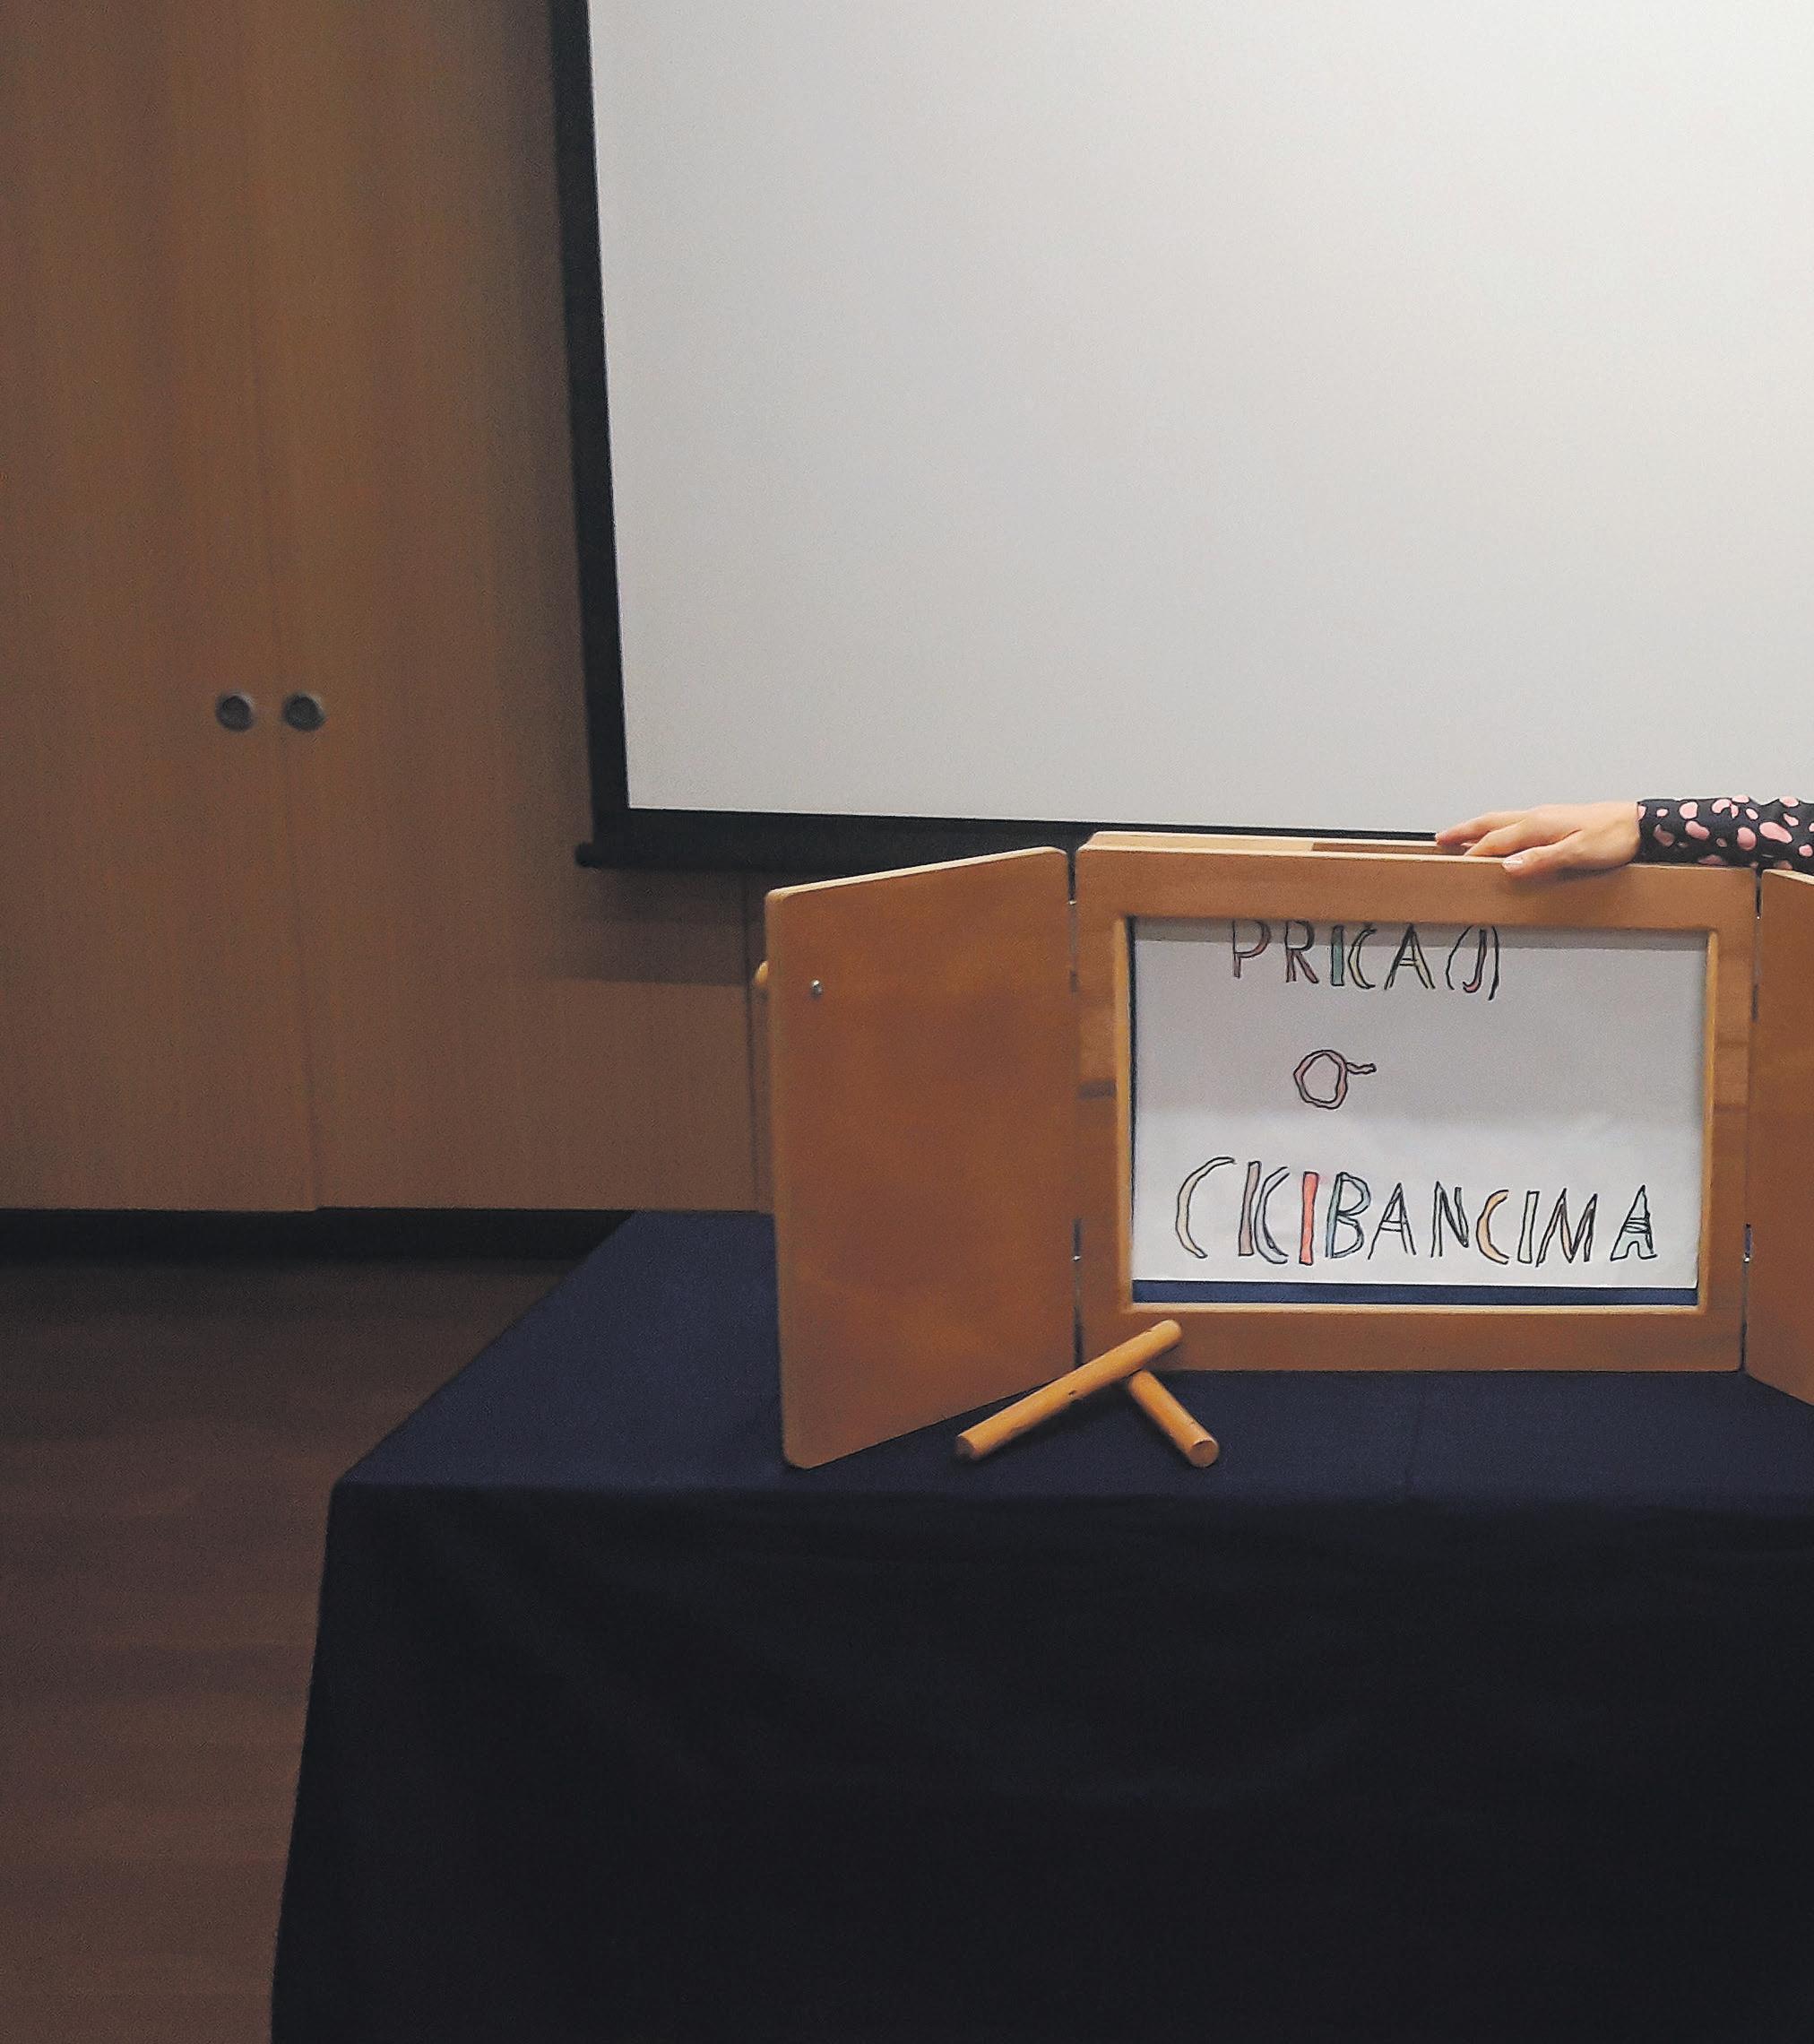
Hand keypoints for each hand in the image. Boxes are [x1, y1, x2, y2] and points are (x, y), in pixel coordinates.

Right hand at [1434, 801, 1640, 878]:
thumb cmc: (1614, 837)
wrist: (1642, 824)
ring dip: (1480, 828)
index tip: (1455, 865)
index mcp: (1538, 825)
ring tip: (1464, 836)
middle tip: (1442, 838)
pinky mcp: (1558, 820)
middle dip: (1465, 831)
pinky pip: (1518, 822)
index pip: (1496, 842)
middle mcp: (1538, 817)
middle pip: (1492, 823)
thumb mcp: (1577, 853)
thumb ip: (1540, 860)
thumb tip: (1508, 867)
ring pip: (1504, 820)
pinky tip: (1505, 836)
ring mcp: (1547, 816)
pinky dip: (1501, 829)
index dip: (1474, 854)